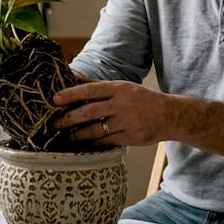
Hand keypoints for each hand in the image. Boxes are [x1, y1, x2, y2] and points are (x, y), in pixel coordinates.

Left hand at [51, 80, 168, 146]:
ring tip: (64, 137)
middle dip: (68, 119)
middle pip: (89, 112)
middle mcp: (121, 104)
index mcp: (118, 89)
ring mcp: (125, 122)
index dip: (71, 94)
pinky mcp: (129, 137)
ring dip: (77, 135)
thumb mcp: (123, 87)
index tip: (55, 100)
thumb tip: (73, 79)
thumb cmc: (142, 100)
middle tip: (53, 124)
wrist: (169, 115)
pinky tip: (82, 145)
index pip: (90, 90)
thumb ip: (99, 86)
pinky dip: (92, 144)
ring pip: (95, 130)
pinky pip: (105, 142)